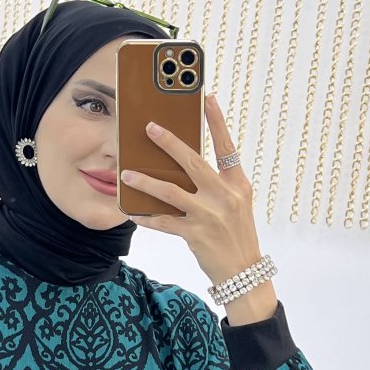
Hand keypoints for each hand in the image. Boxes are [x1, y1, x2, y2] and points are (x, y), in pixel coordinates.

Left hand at [120, 91, 262, 283]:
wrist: (244, 271)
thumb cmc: (237, 233)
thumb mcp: (236, 203)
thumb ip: (217, 183)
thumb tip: (186, 162)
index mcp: (237, 184)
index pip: (227, 147)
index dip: (217, 122)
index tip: (207, 98)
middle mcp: (224, 196)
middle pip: (193, 163)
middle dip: (169, 143)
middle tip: (150, 127)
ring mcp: (209, 215)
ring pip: (170, 192)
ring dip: (145, 181)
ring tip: (125, 174)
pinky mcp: (195, 235)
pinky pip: (164, 222)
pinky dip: (147, 216)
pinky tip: (133, 211)